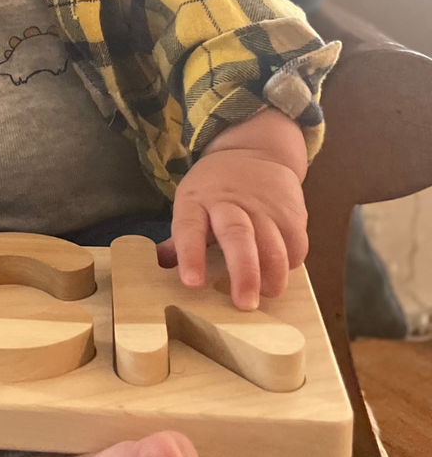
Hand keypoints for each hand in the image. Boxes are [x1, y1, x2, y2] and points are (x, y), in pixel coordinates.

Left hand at [156, 109, 308, 310]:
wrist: (255, 153)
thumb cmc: (215, 189)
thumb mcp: (191, 204)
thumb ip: (180, 239)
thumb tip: (161, 267)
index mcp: (196, 201)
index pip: (189, 227)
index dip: (190, 255)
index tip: (192, 283)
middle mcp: (229, 202)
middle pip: (237, 235)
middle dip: (243, 272)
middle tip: (244, 304)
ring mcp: (263, 206)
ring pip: (272, 243)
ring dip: (271, 275)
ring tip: (266, 295)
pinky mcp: (291, 212)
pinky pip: (295, 244)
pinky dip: (290, 265)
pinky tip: (280, 274)